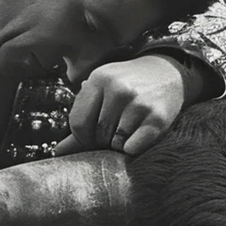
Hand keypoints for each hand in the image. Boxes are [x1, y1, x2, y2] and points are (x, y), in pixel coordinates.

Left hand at [54, 55, 197, 157]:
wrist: (168, 73)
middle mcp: (118, 89)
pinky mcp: (158, 118)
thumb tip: (57, 152)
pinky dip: (135, 147)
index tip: (94, 134)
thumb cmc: (128, 86)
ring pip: (116, 143)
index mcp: (99, 79)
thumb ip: (81, 119)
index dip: (83, 136)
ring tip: (130, 126)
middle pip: (97, 135)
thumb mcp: (102, 92)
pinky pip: (133, 148)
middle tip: (116, 128)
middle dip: (104, 139)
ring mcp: (139, 103)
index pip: (77, 123)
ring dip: (120, 143)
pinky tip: (141, 132)